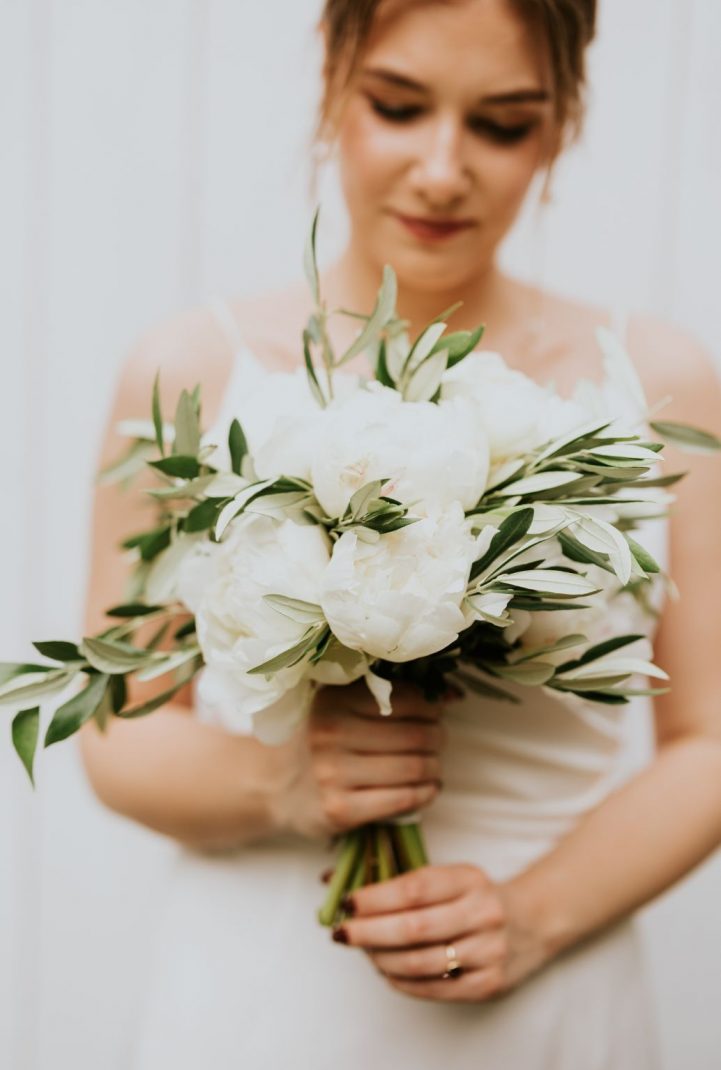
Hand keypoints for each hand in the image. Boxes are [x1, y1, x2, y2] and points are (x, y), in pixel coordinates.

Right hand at [274, 680, 447, 839]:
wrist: (275, 784)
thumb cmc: (321, 738)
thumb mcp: (342, 705)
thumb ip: (390, 696)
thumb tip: (454, 694)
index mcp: (334, 699)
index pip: (407, 698)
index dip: (432, 706)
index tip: (436, 713)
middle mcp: (331, 732)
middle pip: (417, 735)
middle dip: (438, 738)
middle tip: (437, 741)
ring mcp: (333, 773)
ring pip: (415, 767)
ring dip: (435, 768)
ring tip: (433, 766)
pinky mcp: (340, 809)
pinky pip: (403, 799)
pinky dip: (426, 793)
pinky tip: (427, 788)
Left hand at [330, 863, 550, 1002]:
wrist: (533, 921)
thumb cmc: (475, 897)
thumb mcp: (450, 877)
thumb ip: (400, 879)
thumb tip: (334, 879)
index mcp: (470, 879)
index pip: (415, 888)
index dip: (376, 896)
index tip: (348, 901)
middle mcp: (483, 913)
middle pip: (414, 927)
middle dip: (370, 931)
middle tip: (342, 932)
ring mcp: (489, 951)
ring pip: (421, 962)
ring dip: (381, 959)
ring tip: (363, 951)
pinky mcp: (489, 984)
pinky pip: (434, 988)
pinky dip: (402, 981)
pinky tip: (386, 970)